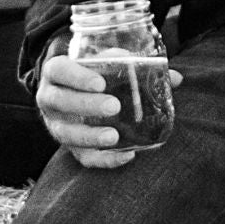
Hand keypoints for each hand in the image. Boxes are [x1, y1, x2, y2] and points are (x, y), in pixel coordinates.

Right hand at [34, 54, 180, 170]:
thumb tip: (175, 78)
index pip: (59, 71)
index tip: (100, 82)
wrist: (73, 93)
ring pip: (64, 133)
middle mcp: (49, 98)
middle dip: (86, 105)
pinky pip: (81, 157)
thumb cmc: (93, 74)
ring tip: (114, 136)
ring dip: (89, 136)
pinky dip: (103, 160)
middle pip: (59, 101)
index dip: (77, 77)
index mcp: (56, 72)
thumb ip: (134, 67)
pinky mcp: (68, 146)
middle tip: (114, 106)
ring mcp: (56, 124)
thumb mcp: (106, 64)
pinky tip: (125, 155)